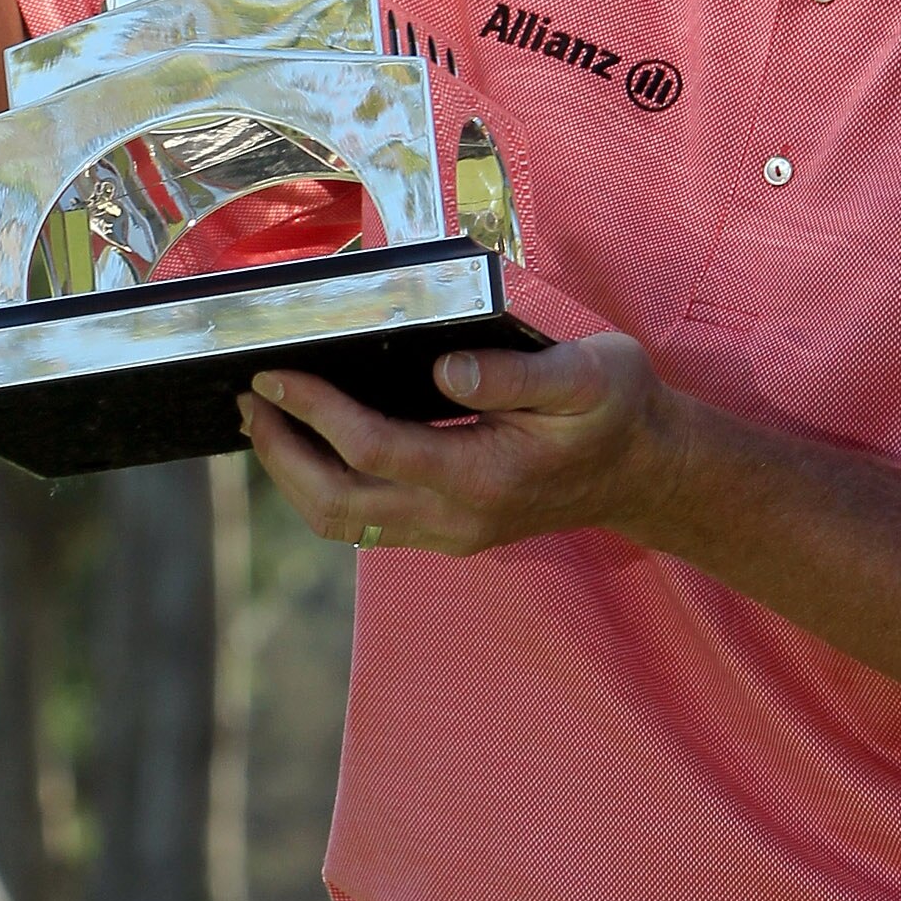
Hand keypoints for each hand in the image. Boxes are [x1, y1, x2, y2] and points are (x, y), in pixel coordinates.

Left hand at [237, 332, 687, 554]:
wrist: (649, 471)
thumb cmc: (617, 409)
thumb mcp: (584, 374)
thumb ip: (512, 373)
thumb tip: (443, 367)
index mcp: (484, 476)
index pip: (373, 449)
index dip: (316, 411)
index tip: (276, 374)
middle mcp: (459, 517)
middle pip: (339, 504)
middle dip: (284, 453)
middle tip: (251, 400)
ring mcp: (452, 533)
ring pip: (346, 524)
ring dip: (296, 476)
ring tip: (267, 423)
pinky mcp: (451, 532)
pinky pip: (369, 522)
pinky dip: (327, 486)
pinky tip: (315, 445)